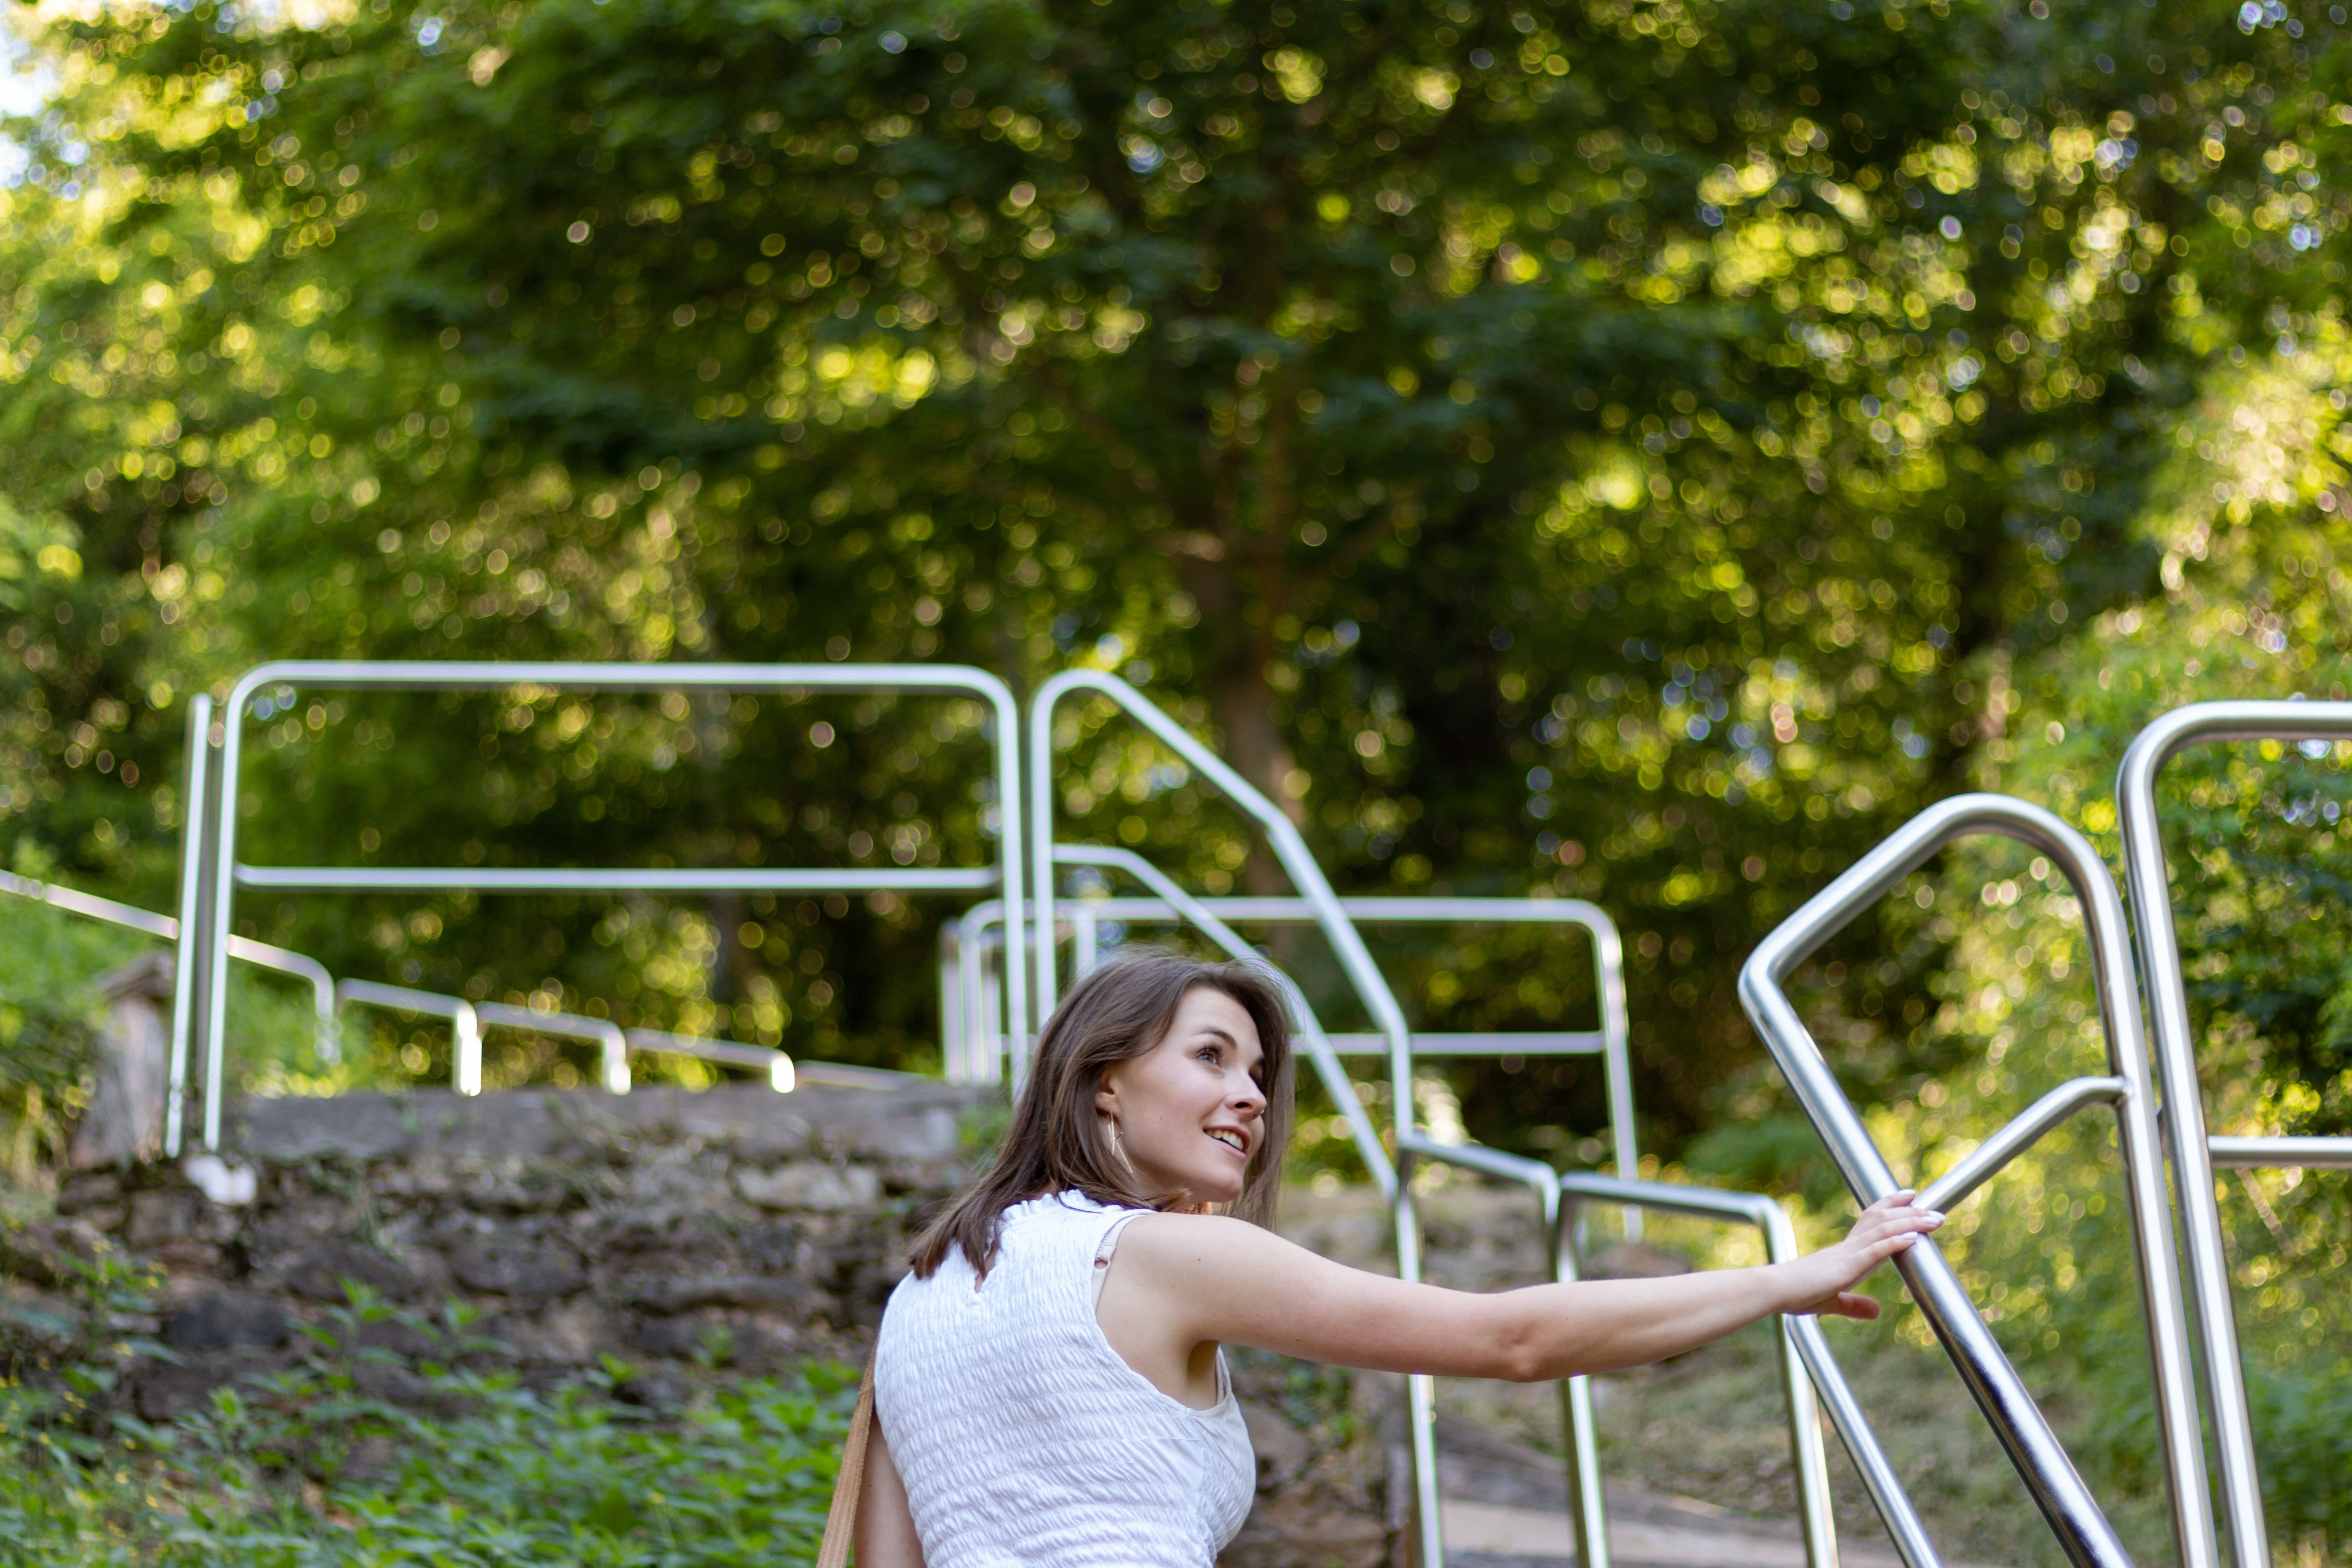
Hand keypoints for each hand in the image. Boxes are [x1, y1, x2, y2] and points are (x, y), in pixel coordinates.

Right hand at [1782, 1190, 1943, 1320]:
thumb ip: (1853, 1305)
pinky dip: (1895, 1242)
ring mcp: (1847, 1254)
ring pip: (1883, 1231)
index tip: (1909, 1196)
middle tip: (1933, 1208)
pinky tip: (1913, 1237)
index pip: (1871, 1221)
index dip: (1891, 1206)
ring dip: (1911, 1223)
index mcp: (1844, 1252)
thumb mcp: (1831, 1301)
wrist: (1773, 1290)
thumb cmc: (1795, 1294)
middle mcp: (1848, 1247)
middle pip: (1883, 1220)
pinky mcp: (1845, 1266)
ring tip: (1934, 1219)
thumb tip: (1876, 1311)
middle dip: (1910, 1212)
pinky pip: (1874, 1251)